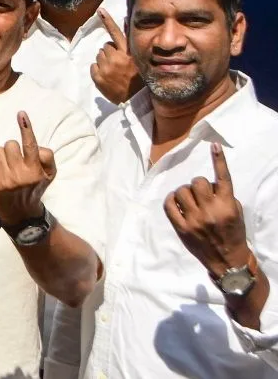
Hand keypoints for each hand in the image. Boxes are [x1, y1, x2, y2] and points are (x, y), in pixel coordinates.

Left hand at [0, 112, 56, 226]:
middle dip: (11, 149)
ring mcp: (4, 180)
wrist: (20, 212)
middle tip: (14, 161)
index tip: (21, 114)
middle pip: (9, 144)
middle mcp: (20, 175)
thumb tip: (34, 145)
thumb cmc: (34, 187)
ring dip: (0, 156)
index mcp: (35, 170)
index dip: (26, 128)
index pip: (30, 145)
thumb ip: (47, 157)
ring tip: (6, 168)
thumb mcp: (49, 174)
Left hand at [90, 8, 143, 104]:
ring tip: (114, 71)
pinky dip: (98, 70)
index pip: (117, 34)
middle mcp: (117, 58)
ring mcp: (106, 68)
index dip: (108, 21)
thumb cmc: (139, 80)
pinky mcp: (98, 77)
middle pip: (105, 47)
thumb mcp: (140, 61)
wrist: (135, 101)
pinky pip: (93, 67)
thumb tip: (127, 22)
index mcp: (129, 53)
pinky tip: (107, 76)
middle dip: (110, 53)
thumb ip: (132, 45)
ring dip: (104, 61)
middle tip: (118, 64)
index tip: (100, 10)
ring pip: (99, 56)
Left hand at [165, 143, 251, 276]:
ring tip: (189, 200)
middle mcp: (211, 210)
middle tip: (201, 194)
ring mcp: (195, 219)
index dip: (219, 160)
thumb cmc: (233, 233)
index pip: (223, 179)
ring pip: (181, 191)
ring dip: (185, 192)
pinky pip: (169, 205)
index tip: (214, 145)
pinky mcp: (181, 228)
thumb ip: (224, 197)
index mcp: (227, 205)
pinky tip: (176, 202)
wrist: (227, 260)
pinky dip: (171, 200)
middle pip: (197, 182)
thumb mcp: (237, 213)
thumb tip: (209, 185)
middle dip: (198, 184)